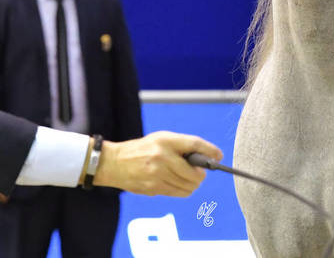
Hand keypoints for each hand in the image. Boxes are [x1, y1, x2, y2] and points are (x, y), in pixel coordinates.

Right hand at [93, 131, 221, 196]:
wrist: (115, 163)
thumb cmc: (142, 149)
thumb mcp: (160, 139)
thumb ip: (181, 146)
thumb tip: (206, 158)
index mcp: (165, 140)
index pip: (194, 144)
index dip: (210, 151)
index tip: (219, 156)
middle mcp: (162, 157)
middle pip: (195, 172)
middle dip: (201, 174)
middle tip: (199, 172)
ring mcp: (158, 174)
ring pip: (189, 186)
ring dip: (193, 183)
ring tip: (186, 178)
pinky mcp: (154, 188)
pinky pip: (179, 193)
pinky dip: (183, 190)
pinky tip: (177, 183)